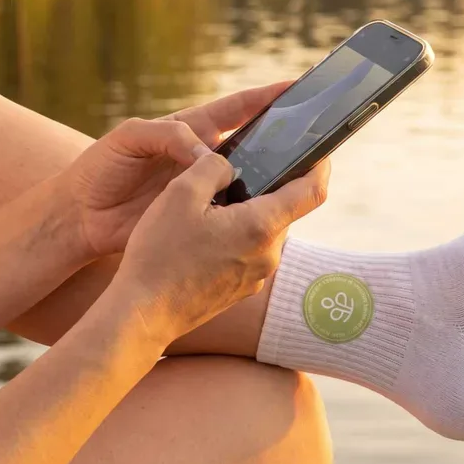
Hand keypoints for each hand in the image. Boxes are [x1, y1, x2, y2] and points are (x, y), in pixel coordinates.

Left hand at [61, 82, 292, 260]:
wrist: (79, 215)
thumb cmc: (100, 168)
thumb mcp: (130, 138)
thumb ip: (168, 136)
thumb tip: (209, 154)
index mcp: (190, 129)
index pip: (237, 109)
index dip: (267, 98)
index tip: (298, 87)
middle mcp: (203, 157)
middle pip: (253, 144)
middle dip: (282, 139)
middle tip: (313, 137)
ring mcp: (203, 189)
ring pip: (247, 182)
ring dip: (271, 180)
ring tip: (301, 177)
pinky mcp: (197, 218)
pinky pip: (230, 213)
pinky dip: (249, 213)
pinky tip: (268, 217)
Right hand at [110, 150, 330, 344]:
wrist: (144, 314)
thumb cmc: (160, 255)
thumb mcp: (180, 193)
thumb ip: (212, 167)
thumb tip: (231, 166)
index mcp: (261, 227)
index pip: (312, 191)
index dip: (320, 165)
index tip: (317, 150)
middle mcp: (268, 255)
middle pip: (284, 208)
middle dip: (266, 187)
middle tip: (236, 171)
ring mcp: (256, 276)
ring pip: (263, 230)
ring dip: (247, 212)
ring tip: (209, 204)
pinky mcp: (241, 289)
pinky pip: (249, 251)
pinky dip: (236, 235)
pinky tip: (201, 234)